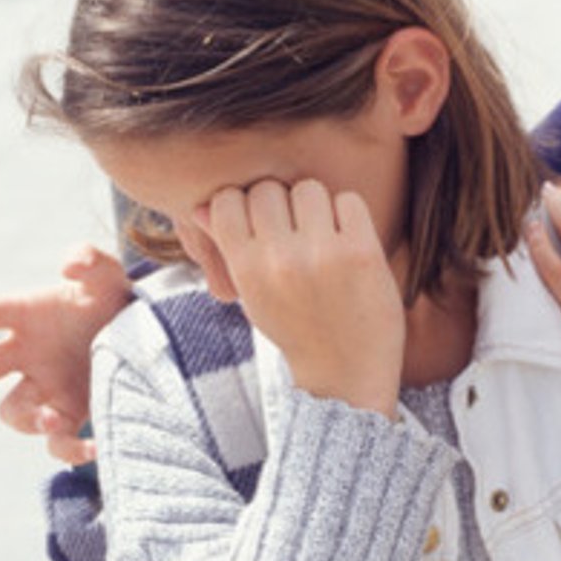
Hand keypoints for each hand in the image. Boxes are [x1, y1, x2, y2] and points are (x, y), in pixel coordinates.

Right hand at [0, 244, 130, 463]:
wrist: (145, 334)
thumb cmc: (112, 300)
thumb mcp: (109, 277)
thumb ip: (91, 260)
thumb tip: (70, 263)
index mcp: (26, 317)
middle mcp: (26, 356)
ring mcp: (45, 389)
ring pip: (13, 412)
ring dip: (27, 419)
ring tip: (53, 418)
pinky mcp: (71, 415)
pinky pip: (58, 443)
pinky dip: (71, 450)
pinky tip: (95, 449)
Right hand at [197, 179, 404, 418]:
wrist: (346, 372)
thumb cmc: (296, 327)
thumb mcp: (253, 295)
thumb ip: (226, 248)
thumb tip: (198, 205)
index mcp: (246, 269)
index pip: (228, 200)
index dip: (244, 206)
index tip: (260, 225)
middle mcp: (281, 259)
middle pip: (268, 189)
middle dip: (280, 204)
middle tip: (294, 231)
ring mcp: (323, 254)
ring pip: (308, 188)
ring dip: (316, 206)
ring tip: (321, 236)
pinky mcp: (362, 252)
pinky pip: (348, 200)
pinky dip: (348, 215)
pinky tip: (347, 241)